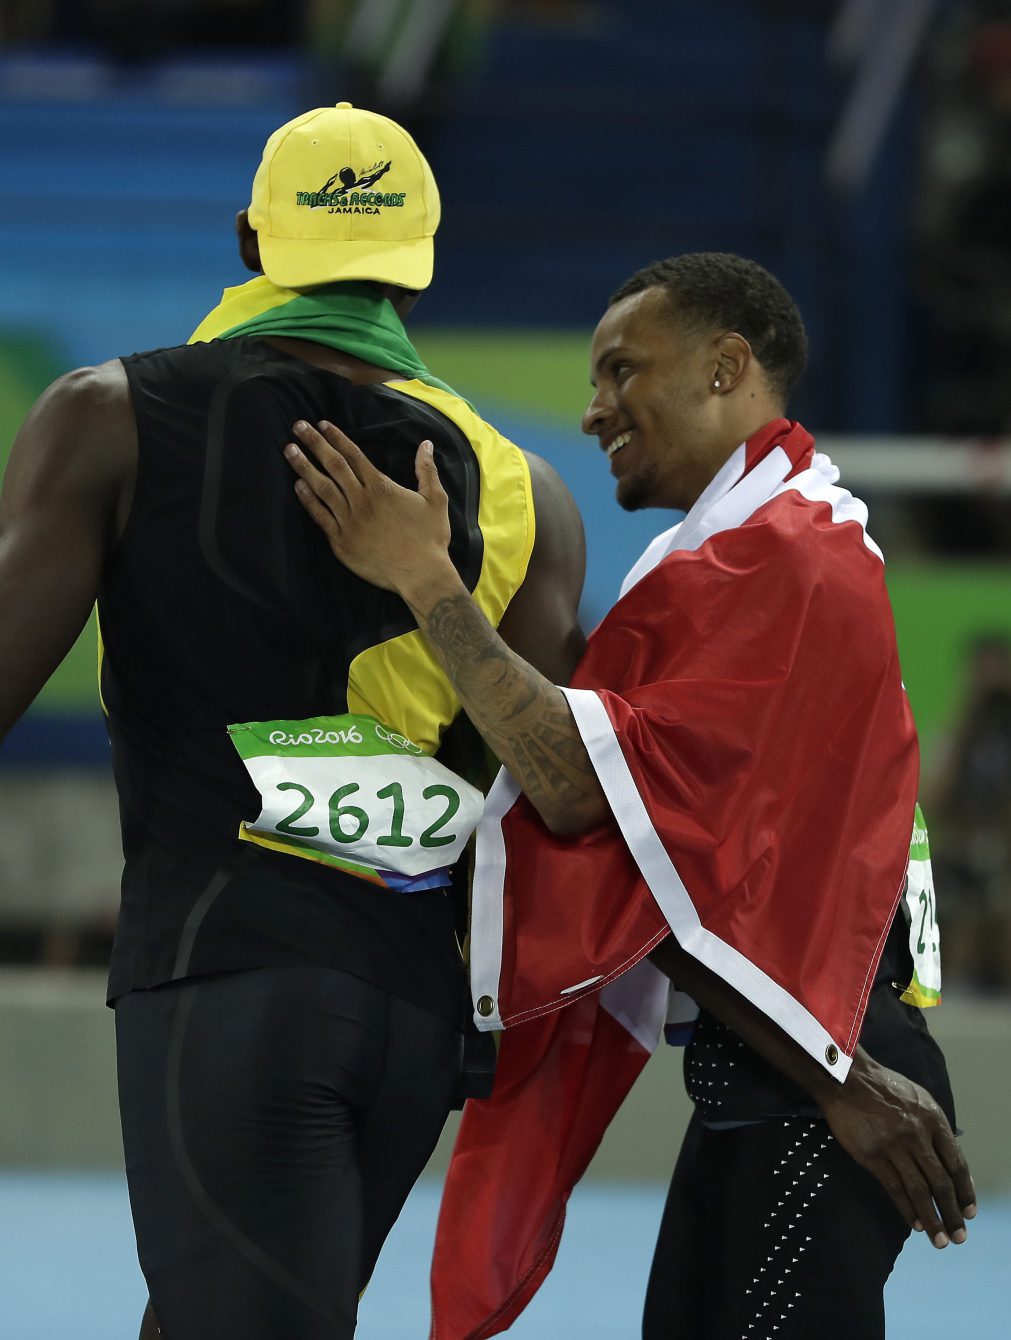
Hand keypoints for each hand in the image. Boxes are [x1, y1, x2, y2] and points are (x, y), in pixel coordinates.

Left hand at [283, 420, 453, 597]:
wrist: (421, 574)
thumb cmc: (430, 538)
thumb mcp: (435, 500)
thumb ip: (427, 470)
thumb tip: (426, 444)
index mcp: (382, 487)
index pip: (353, 455)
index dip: (336, 438)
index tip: (322, 425)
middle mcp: (362, 500)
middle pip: (333, 465)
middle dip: (314, 443)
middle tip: (298, 427)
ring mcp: (349, 521)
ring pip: (322, 488)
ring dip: (304, 467)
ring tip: (289, 451)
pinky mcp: (342, 542)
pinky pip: (320, 516)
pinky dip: (308, 500)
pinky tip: (298, 486)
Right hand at [817, 1049, 975, 1247]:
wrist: (847, 1079)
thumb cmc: (884, 1088)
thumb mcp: (919, 1100)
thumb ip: (935, 1129)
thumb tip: (953, 1164)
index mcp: (933, 1119)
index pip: (956, 1164)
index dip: (965, 1192)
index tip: (970, 1213)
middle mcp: (917, 1134)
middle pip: (940, 1182)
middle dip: (952, 1213)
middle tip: (959, 1236)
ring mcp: (893, 1145)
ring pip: (919, 1190)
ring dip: (932, 1219)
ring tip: (939, 1240)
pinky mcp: (871, 1154)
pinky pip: (894, 1187)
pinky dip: (906, 1209)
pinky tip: (914, 1223)